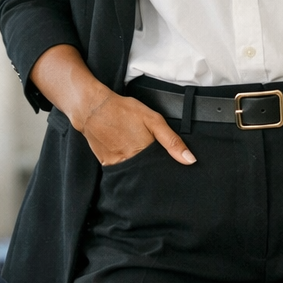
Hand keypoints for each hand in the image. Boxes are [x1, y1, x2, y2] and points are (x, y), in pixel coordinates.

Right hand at [75, 91, 196, 167]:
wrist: (93, 107)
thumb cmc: (123, 111)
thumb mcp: (153, 120)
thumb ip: (172, 141)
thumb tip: (190, 160)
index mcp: (143, 154)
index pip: (159, 172)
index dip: (165, 170)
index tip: (167, 167)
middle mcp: (129, 163)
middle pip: (145, 175)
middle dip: (150, 170)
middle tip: (147, 152)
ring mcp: (116, 165)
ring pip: (132, 173)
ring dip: (137, 166)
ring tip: (134, 150)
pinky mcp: (106, 164)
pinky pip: (119, 170)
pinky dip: (124, 163)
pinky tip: (124, 151)